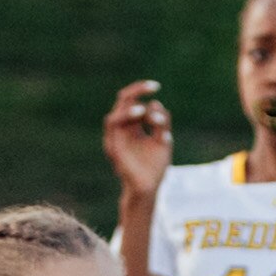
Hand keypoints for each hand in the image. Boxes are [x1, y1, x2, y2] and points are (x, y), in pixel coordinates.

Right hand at [101, 78, 171, 201]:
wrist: (149, 189)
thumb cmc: (154, 168)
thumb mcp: (163, 140)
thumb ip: (160, 123)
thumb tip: (155, 103)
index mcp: (132, 128)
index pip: (132, 102)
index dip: (142, 91)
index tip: (156, 87)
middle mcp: (122, 130)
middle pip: (122, 101)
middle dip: (137, 90)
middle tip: (153, 86)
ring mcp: (116, 138)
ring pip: (116, 112)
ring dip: (131, 104)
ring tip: (144, 109)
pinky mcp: (113, 146)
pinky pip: (113, 123)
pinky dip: (125, 115)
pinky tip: (140, 113)